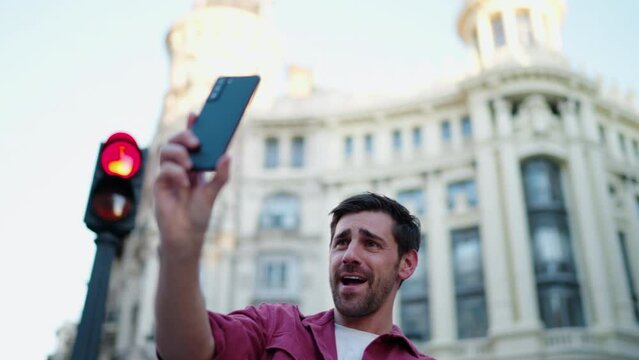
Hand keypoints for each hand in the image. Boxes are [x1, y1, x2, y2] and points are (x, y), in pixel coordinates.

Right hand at [153, 113, 229, 261]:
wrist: (185, 235)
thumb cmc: (198, 214)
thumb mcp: (213, 193)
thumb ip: (221, 175)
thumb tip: (227, 156)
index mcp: (194, 165)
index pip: (191, 141)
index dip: (192, 126)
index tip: (196, 114)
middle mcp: (180, 166)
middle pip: (176, 141)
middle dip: (184, 136)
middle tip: (196, 142)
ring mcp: (168, 174)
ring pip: (166, 150)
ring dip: (179, 153)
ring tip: (190, 165)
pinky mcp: (159, 184)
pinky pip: (163, 169)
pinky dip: (175, 172)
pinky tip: (184, 182)